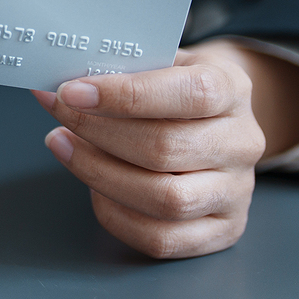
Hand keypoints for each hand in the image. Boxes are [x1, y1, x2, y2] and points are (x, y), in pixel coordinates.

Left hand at [34, 41, 268, 258]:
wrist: (218, 119)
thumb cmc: (176, 87)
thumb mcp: (162, 60)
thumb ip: (124, 69)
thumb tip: (64, 82)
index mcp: (232, 89)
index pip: (189, 94)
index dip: (125, 96)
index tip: (71, 91)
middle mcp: (241, 143)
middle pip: (165, 150)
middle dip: (96, 133)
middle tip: (57, 113)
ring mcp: (236, 192)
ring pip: (165, 200)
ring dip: (99, 174)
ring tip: (64, 146)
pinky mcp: (222, 230)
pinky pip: (161, 238)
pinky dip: (115, 213)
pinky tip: (92, 185)